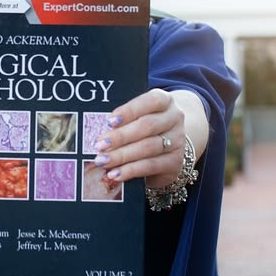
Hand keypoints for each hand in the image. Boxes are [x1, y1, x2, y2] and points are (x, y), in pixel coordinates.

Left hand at [90, 89, 208, 188]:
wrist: (170, 145)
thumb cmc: (145, 127)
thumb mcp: (138, 117)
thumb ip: (123, 120)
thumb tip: (98, 132)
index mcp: (165, 101)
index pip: (151, 101)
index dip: (129, 111)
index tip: (109, 121)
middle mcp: (174, 119)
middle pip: (147, 126)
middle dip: (120, 137)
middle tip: (100, 145)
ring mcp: (177, 141)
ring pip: (148, 147)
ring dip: (122, 155)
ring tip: (103, 161)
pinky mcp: (175, 162)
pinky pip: (151, 166)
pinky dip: (130, 170)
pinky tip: (115, 174)